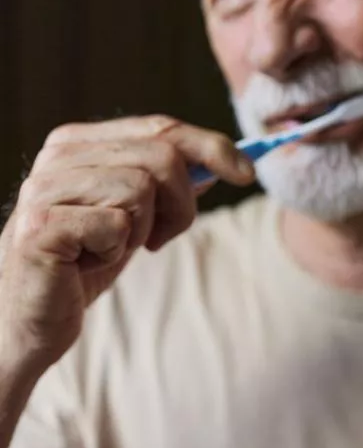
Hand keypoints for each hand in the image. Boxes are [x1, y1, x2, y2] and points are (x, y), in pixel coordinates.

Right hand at [0, 115, 254, 368]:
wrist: (32, 320)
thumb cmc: (84, 265)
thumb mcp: (136, 216)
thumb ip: (168, 182)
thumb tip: (221, 160)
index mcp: (79, 142)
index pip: (161, 127)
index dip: (212, 146)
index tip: (246, 173)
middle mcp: (57, 156)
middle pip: (162, 157)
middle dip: (181, 204)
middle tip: (158, 239)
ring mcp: (44, 189)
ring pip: (142, 189)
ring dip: (143, 231)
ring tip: (110, 249)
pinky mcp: (40, 226)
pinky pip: (117, 226)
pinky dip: (115, 252)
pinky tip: (87, 263)